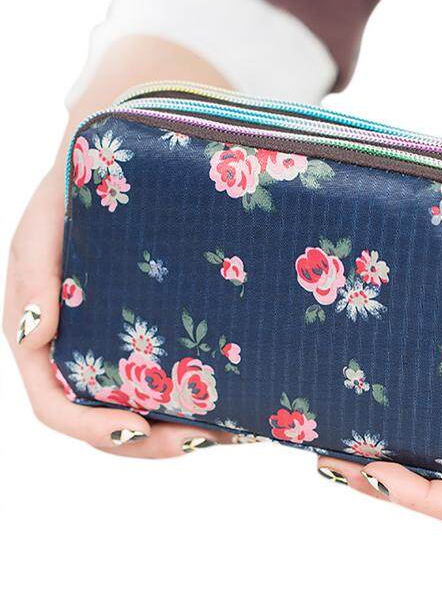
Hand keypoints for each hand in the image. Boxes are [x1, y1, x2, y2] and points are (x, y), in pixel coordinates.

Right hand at [3, 36, 234, 457]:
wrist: (117, 165)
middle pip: (107, 424)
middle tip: (204, 437)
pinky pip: (174, 390)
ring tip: (235, 430)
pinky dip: (203, 406)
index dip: (91, 427)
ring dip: (184, 433)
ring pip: (146, 417)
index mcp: (44, 341)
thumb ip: (31, 272)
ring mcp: (119, 354)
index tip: (136, 426)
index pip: (55, 405)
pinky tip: (243, 404)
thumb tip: (31, 336)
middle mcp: (80, 356)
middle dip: (153, 443)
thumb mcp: (43, 224)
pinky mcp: (156, 345)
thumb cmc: (72, 193)